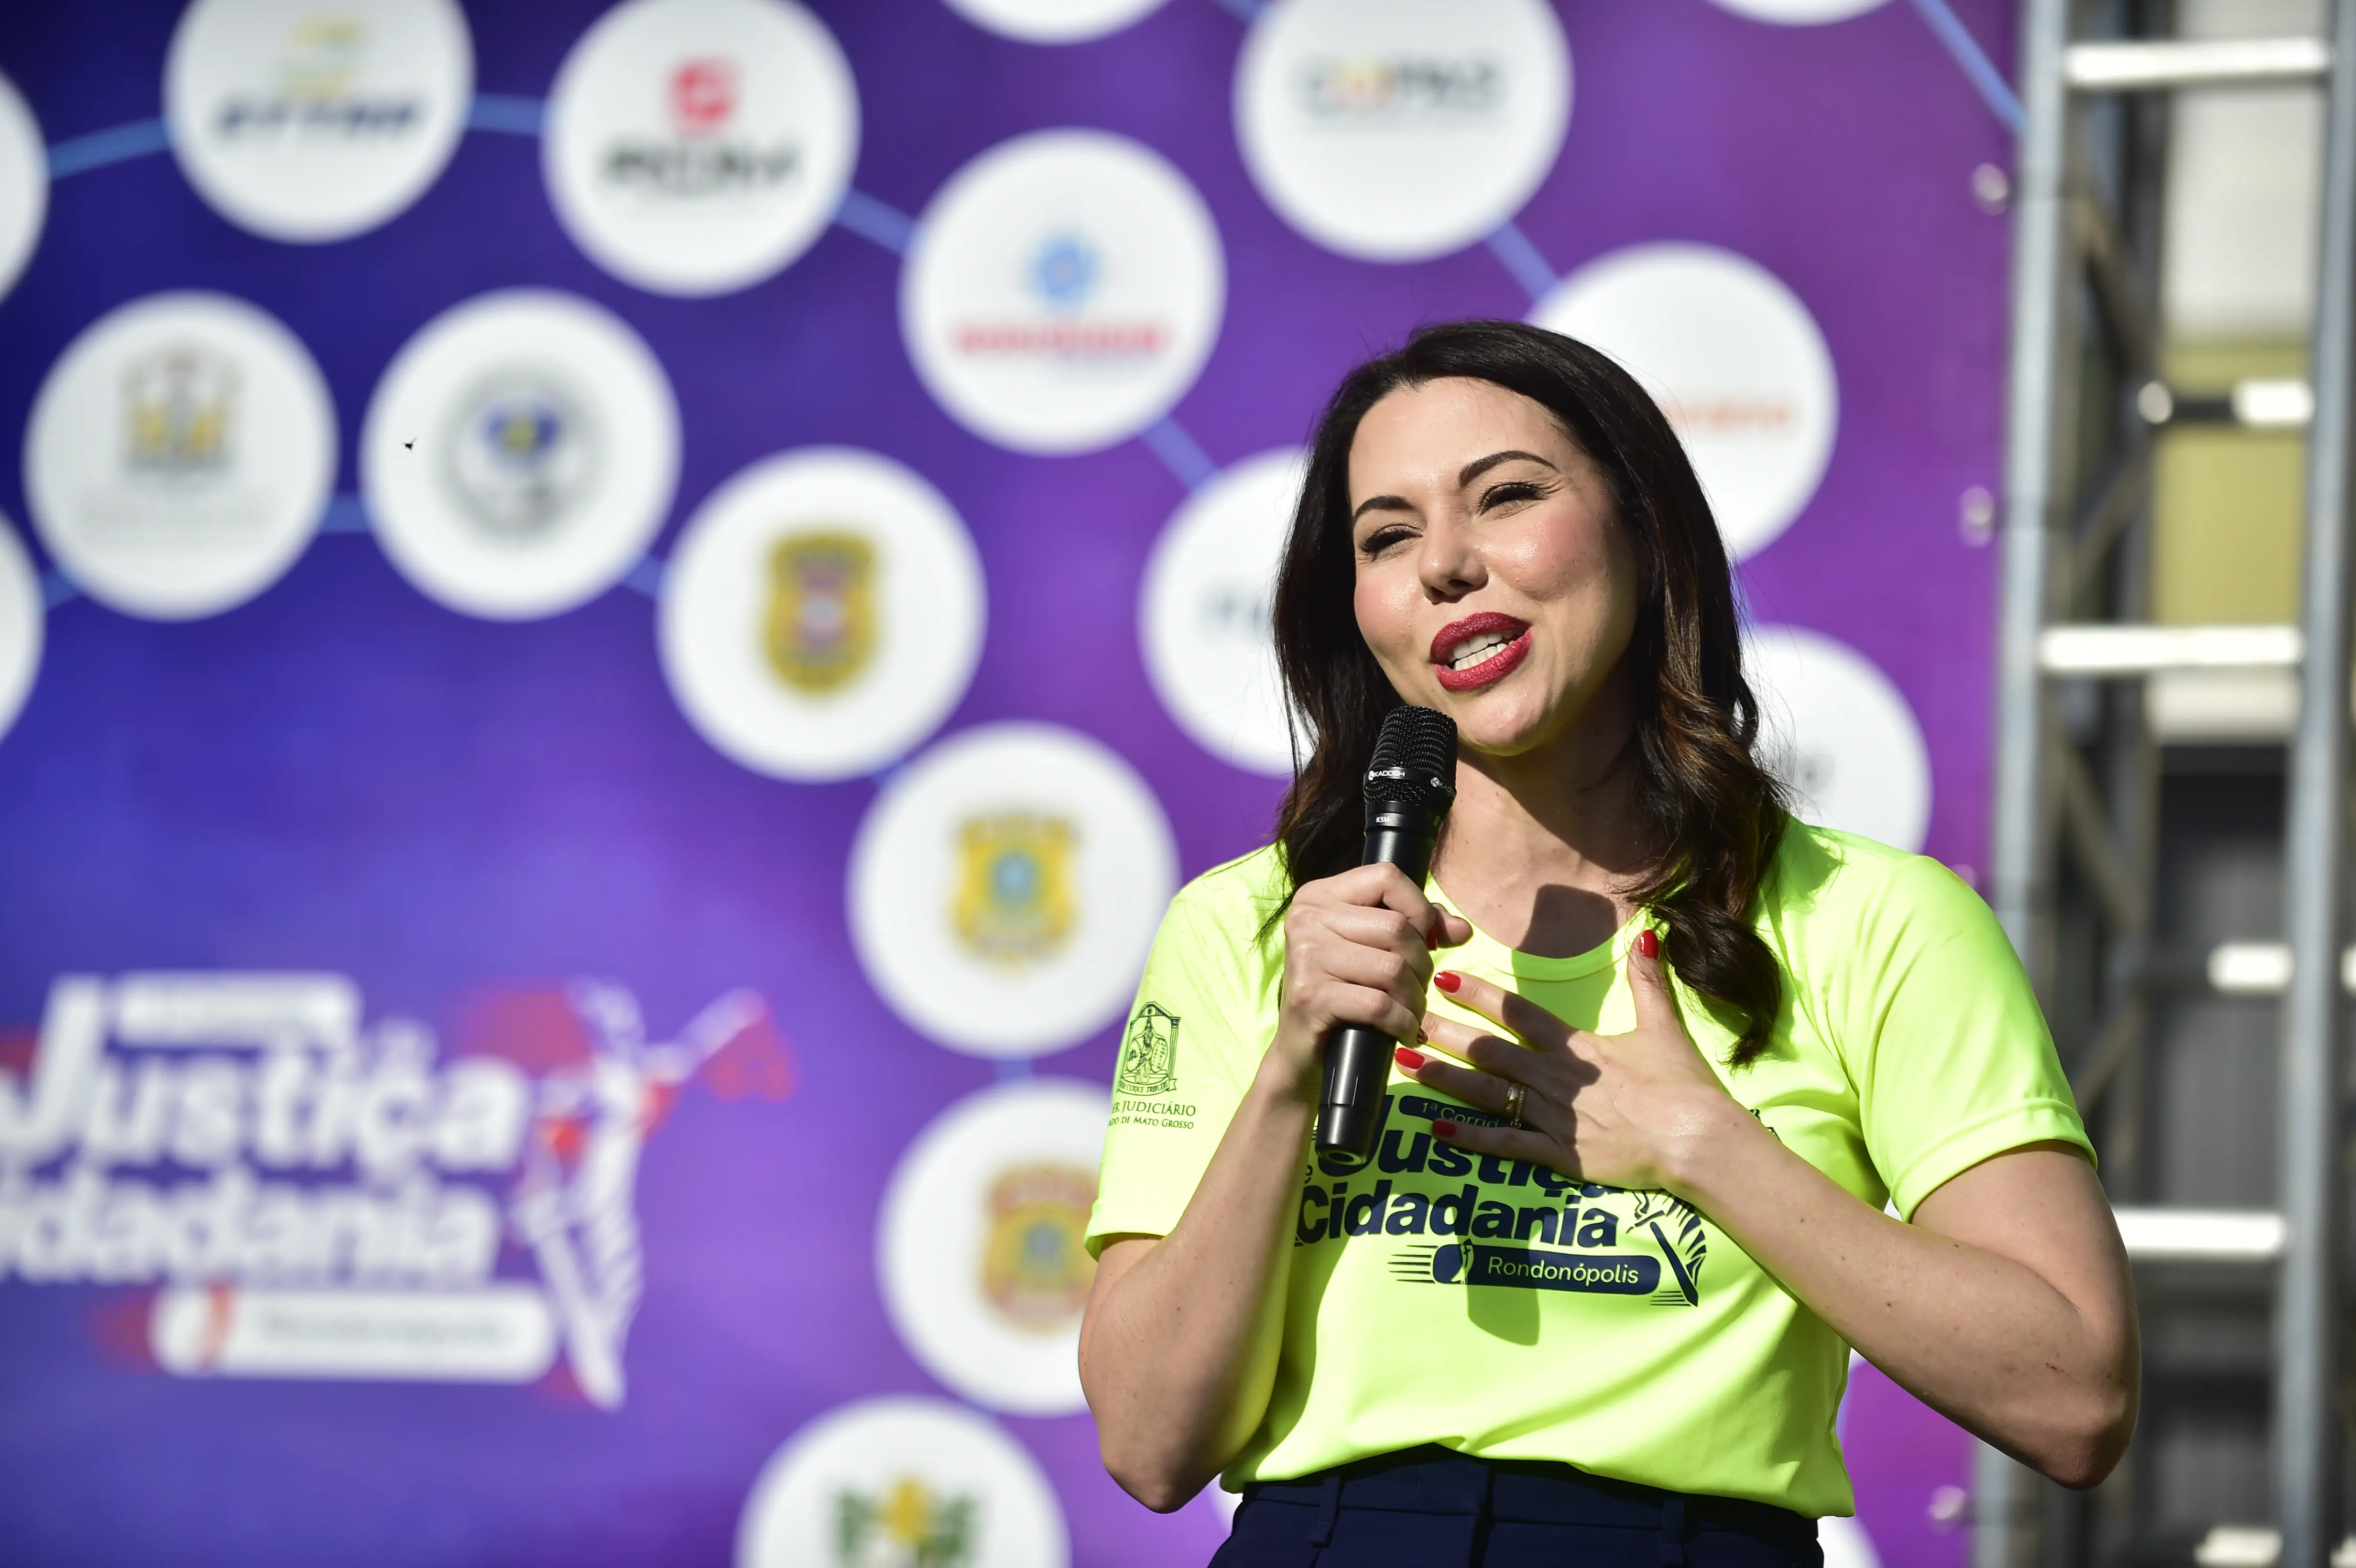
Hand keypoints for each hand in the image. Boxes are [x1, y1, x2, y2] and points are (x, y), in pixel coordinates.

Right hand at [1268, 866, 1472, 1101]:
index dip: (1419, 910)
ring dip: (1415, 999)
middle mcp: (1306, 918)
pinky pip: (1379, 1005)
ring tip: (1410, 1013)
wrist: (1301, 1056)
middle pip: (1396, 928)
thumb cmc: (1342, 997)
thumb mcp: (1373, 952)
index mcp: (1319, 896)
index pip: (1386, 877)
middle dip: (1421, 965)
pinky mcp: (1310, 998)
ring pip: (1393, 968)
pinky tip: (1402, 1032)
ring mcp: (1305, 957)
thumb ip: (1416, 928)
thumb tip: (1463, 928)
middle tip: (1415, 990)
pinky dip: (1402, 1023)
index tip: (1424, 942)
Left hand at [1397, 931, 1752, 1195]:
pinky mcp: (1558, 1155)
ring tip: (1405, 1063)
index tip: (1444, 978)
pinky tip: (1436, 1130)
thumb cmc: (1684, 1087)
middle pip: (1490, 1050)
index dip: (1480, 995)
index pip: (1519, 1013)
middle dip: (1444, 1033)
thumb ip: (1649, 982)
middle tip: (1403, 1018)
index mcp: (1578, 1046)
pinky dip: (1470, 1138)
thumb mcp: (1665, 1028)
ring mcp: (1554, 1118)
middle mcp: (1557, 1078)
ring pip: (1488, 1093)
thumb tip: (1649, 934)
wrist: (1698, 1143)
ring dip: (1444, 1077)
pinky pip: (1506, 1144)